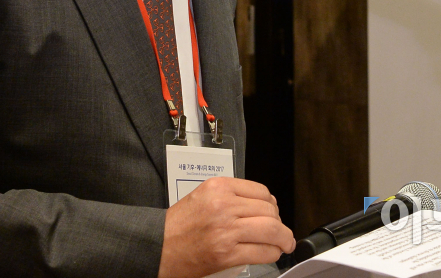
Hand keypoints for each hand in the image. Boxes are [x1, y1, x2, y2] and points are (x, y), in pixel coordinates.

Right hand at [158, 177, 295, 277]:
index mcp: (219, 187)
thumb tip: (262, 206)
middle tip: (280, 231)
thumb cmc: (177, 226)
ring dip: (283, 238)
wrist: (156, 248)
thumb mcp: (203, 196)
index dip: (271, 204)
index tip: (273, 213)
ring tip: (284, 243)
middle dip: (279, 223)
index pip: (260, 191)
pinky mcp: (226, 253)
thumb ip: (231, 196)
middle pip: (269, 210)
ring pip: (271, 230)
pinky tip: (272, 253)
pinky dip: (272, 253)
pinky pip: (262, 251)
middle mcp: (224, 205)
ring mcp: (226, 230)